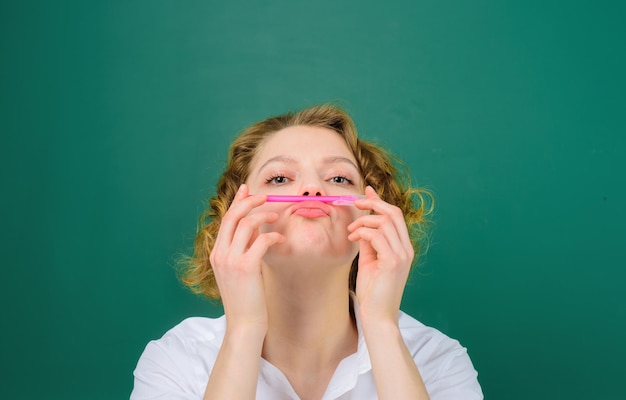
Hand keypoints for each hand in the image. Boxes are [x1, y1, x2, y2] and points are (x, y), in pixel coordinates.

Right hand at [209, 184, 285, 333]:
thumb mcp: (240, 271)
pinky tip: (281, 238)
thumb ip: (243, 250)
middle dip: (249, 201)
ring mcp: (231, 260)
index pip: (225, 220)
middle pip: (232, 216)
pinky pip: (261, 240)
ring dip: (263, 216)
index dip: (236, 201)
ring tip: (276, 216)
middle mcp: (220, 254)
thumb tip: (256, 231)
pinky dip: (273, 235)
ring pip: (246, 224)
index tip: (246, 189)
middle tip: (265, 196)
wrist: (244, 324)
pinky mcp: (246, 267)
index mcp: (217, 253)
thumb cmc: (246, 299)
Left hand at [347, 186, 413, 324]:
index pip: (395, 216)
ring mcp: (402, 255)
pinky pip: (377, 236)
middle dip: (373, 203)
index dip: (380, 201)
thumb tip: (362, 225)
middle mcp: (406, 249)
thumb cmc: (373, 292)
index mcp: (403, 248)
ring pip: (384, 222)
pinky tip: (353, 239)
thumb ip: (369, 243)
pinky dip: (363, 233)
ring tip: (351, 232)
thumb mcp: (369, 261)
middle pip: (393, 213)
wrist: (378, 316)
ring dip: (363, 222)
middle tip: (355, 203)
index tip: (365, 192)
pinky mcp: (393, 262)